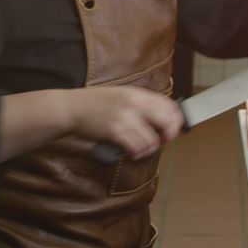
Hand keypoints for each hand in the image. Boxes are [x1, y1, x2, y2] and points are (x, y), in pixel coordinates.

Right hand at [66, 86, 182, 159]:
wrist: (72, 108)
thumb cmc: (96, 104)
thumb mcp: (122, 95)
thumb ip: (142, 104)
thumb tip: (165, 118)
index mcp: (138, 94)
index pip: (169, 106)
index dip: (175, 121)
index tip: (172, 129)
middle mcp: (134, 103)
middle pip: (167, 122)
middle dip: (167, 136)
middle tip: (160, 141)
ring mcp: (124, 117)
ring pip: (152, 141)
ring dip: (148, 149)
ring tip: (139, 148)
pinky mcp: (114, 131)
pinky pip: (136, 148)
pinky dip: (136, 154)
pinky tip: (130, 152)